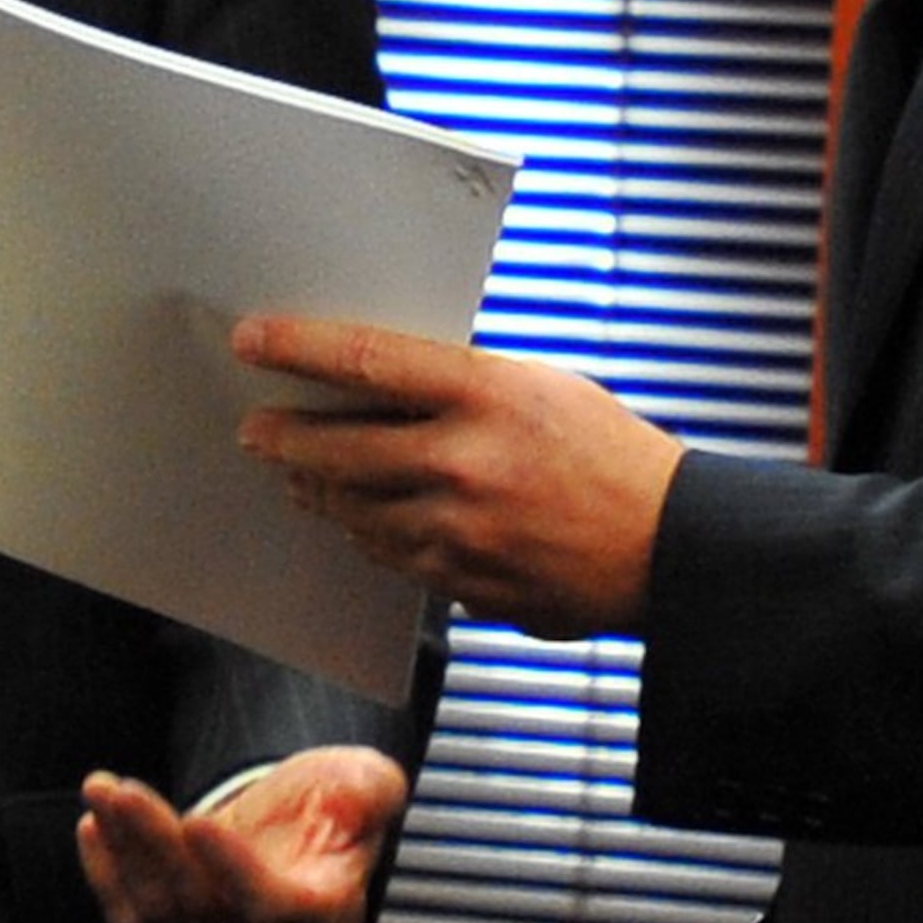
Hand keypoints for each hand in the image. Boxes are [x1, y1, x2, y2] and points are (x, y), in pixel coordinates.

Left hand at [77, 745, 408, 922]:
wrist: (291, 838)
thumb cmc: (330, 806)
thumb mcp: (364, 785)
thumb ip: (369, 791)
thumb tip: (360, 795)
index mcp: (327, 919)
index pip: (274, 908)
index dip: (234, 871)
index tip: (198, 820)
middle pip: (202, 908)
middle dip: (153, 843)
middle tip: (119, 789)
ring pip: (159, 918)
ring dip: (122, 853)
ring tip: (101, 793)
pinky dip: (107, 881)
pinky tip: (96, 831)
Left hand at [233, 314, 684, 639]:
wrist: (670, 545)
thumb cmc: (610, 454)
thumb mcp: (540, 387)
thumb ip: (463, 387)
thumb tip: (382, 386)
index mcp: (487, 394)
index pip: (366, 359)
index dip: (297, 347)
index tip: (252, 339)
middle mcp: (465, 461)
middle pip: (339, 449)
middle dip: (284, 439)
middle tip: (256, 431)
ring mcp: (461, 530)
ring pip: (355, 511)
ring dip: (319, 492)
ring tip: (300, 478)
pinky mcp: (464, 582)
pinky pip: (391, 557)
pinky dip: (369, 535)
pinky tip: (362, 521)